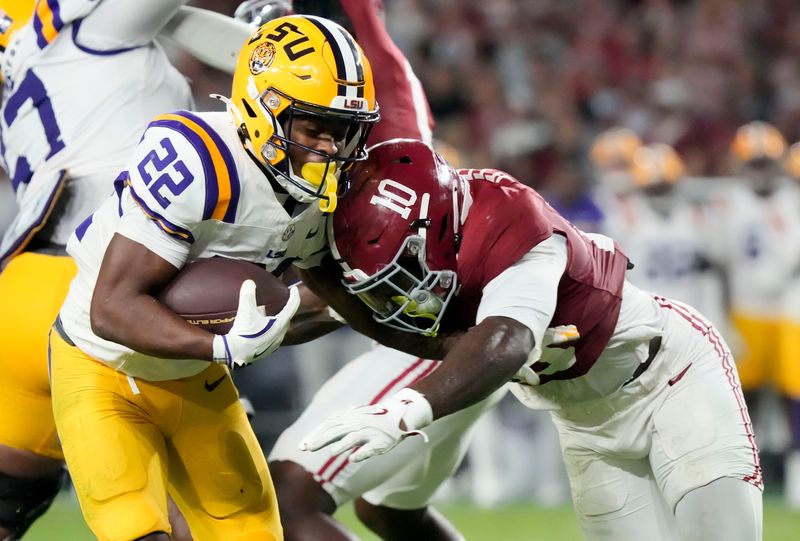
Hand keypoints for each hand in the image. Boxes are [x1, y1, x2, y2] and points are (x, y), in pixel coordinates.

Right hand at [212, 280, 299, 368]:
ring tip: (266, 314)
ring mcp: (275, 344)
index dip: (294, 296)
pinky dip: (270, 329)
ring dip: (276, 320)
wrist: (235, 353)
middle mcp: (280, 335)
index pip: (292, 307)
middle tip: (280, 302)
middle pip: (286, 318)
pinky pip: (272, 336)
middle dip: (285, 309)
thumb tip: (249, 282)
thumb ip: (248, 295)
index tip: (294, 289)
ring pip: (279, 328)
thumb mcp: (245, 311)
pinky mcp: (268, 350)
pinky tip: (259, 328)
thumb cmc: (243, 333)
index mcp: (279, 324)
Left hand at [300, 388, 432, 461]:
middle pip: (337, 431)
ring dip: (342, 445)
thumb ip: (336, 426)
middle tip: (307, 449)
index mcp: (349, 418)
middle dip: (321, 440)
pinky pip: (370, 448)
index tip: (302, 445)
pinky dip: (361, 453)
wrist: (398, 415)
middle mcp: (357, 424)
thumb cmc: (371, 419)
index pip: (329, 425)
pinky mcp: (380, 442)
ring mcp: (369, 432)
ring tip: (331, 452)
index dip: (315, 435)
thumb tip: (313, 438)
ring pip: (354, 438)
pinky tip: (352, 459)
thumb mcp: (353, 418)